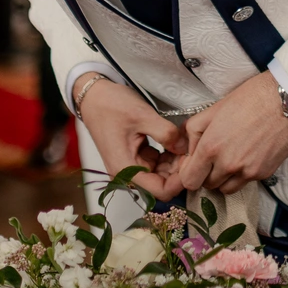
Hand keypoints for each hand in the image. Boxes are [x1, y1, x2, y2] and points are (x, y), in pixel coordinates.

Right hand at [79, 79, 188, 203]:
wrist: (94, 96)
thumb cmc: (111, 105)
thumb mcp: (142, 116)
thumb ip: (166, 133)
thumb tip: (185, 148)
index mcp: (125, 169)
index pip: (160, 190)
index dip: (180, 180)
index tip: (193, 160)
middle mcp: (127, 173)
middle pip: (162, 184)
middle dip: (180, 170)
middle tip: (193, 149)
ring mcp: (131, 166)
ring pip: (162, 174)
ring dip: (176, 162)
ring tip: (186, 142)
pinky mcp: (136, 157)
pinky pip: (157, 163)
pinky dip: (168, 155)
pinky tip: (177, 141)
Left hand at [172, 72, 287, 195]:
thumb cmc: (252, 98)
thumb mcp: (215, 108)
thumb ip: (194, 130)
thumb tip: (186, 149)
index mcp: (211, 147)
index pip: (189, 180)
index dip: (189, 172)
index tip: (195, 163)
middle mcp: (228, 164)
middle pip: (207, 185)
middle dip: (207, 174)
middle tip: (214, 157)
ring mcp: (247, 171)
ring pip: (226, 189)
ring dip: (225, 178)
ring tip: (232, 158)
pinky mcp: (264, 173)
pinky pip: (246, 182)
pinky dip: (243, 174)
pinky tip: (249, 155)